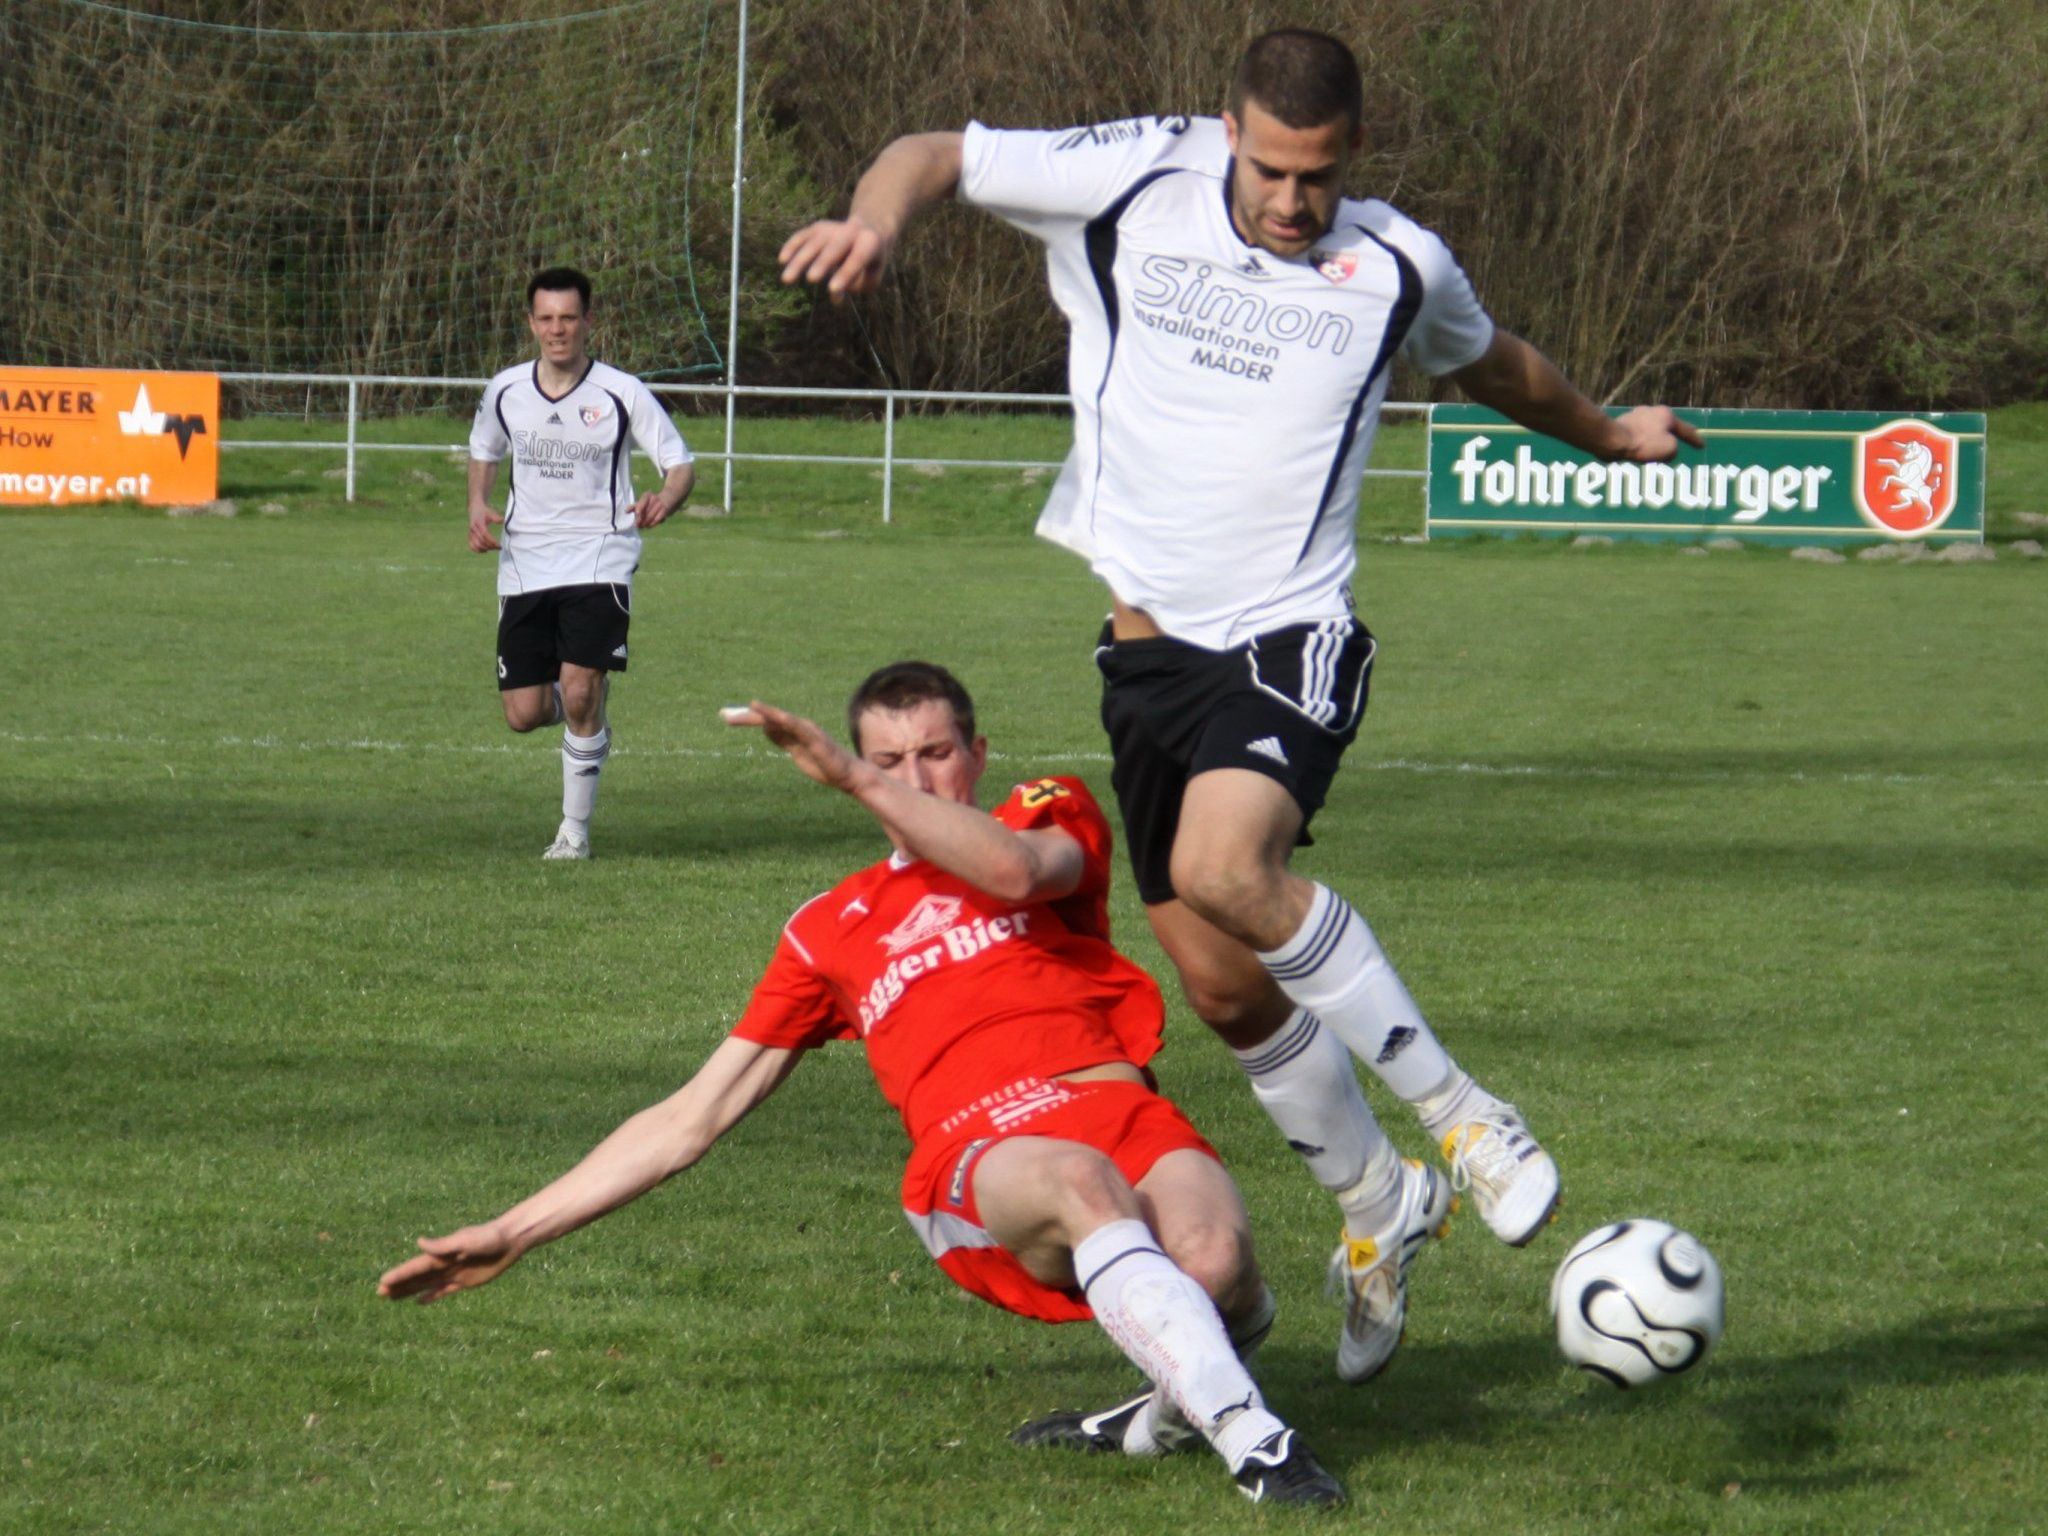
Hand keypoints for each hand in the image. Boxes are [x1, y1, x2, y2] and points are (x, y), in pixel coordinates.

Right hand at [378, 1222, 522, 1303]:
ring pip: (426, 1285)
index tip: (382, 1282)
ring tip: (391, 1297)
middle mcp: (444, 1264)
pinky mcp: (465, 1282)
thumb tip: (419, 1242)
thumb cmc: (488, 1237)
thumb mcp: (466, 1240)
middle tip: (379, 1293)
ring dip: (409, 1291)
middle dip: (399, 1285)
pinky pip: (444, 1291)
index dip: (399, 1275)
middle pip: (417, 1277)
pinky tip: (419, 1301)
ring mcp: (454, 1273)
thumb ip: (443, 1245)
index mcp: (442, 1254)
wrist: (510, 1240)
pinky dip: (431, 1296)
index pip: (415, 1267)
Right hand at [467, 505, 502, 552]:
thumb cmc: (484, 511)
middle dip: (491, 546)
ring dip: (485, 549)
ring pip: (476, 545)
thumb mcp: (490, 512)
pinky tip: (485, 550)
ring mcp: (471, 533)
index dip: (492, 541)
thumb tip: (502, 520)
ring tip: (493, 548)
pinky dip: (477, 550)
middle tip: (499, 547)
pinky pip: (471, 546)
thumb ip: (496, 517)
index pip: (485, 535)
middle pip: (481, 541)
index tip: (499, 545)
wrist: (475, 508)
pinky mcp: (470, 536)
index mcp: (479, 524)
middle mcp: (473, 529)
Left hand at [632, 492, 676, 529]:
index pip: (643, 501)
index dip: (640, 506)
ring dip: (646, 523)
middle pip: (646, 511)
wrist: (670, 496)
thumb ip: (634, 506)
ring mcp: (660, 505)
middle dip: (640, 519)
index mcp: (647, 495)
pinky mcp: (666, 510)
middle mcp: (654, 499)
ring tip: (643, 526)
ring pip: (651, 517)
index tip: (637, 513)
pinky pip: (657, 519)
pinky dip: (652, 523)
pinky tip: (649, 526)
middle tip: (638, 525)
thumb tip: (626, 511)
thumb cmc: (654, 501)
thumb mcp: (644, 501)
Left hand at [722, 701, 862, 791]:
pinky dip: (781, 718)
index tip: (726, 716)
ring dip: (760, 714)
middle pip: (767, 718)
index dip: (746, 718)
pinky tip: (770, 715)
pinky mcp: (814, 738)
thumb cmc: (825, 765)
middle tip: (723, 715)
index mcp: (793, 729)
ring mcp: (806, 730)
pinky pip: (795, 726)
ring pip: (778, 719)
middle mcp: (798, 725)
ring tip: (743, 709)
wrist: (848, 776)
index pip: (765, 722)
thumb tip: (766, 728)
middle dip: (745, 716)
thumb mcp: (797, 751)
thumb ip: (783, 739)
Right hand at [778, 217, 892, 301]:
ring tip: (787, 280)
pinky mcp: (817, 228)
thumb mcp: (870, 276)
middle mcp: (849, 231)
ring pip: (813, 243)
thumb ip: (856, 285)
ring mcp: (831, 228)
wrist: (866, 231)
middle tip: (812, 280)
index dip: (845, 274)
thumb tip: (834, 294)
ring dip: (799, 261)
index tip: (832, 290)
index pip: (857, 259)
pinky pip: (801, 236)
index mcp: (869, 242)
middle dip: (822, 263)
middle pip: (834, 248)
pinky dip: (791, 246)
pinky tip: (782, 260)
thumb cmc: (869, 263)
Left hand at [1608, 405, 1704, 461]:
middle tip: (1677, 445)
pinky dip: (1641, 445)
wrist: (1613, 440)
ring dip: (1654, 442)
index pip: (1684, 429)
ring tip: (1656, 455)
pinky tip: (1639, 454)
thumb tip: (1666, 451)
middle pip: (1665, 427)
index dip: (1694, 439)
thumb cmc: (1645, 443)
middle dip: (1671, 437)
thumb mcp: (1670, 449)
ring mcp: (1634, 417)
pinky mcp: (1621, 425)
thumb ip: (1673, 449)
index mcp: (1666, 414)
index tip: (1702, 445)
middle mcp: (1651, 411)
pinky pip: (1637, 437)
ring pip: (1650, 431)